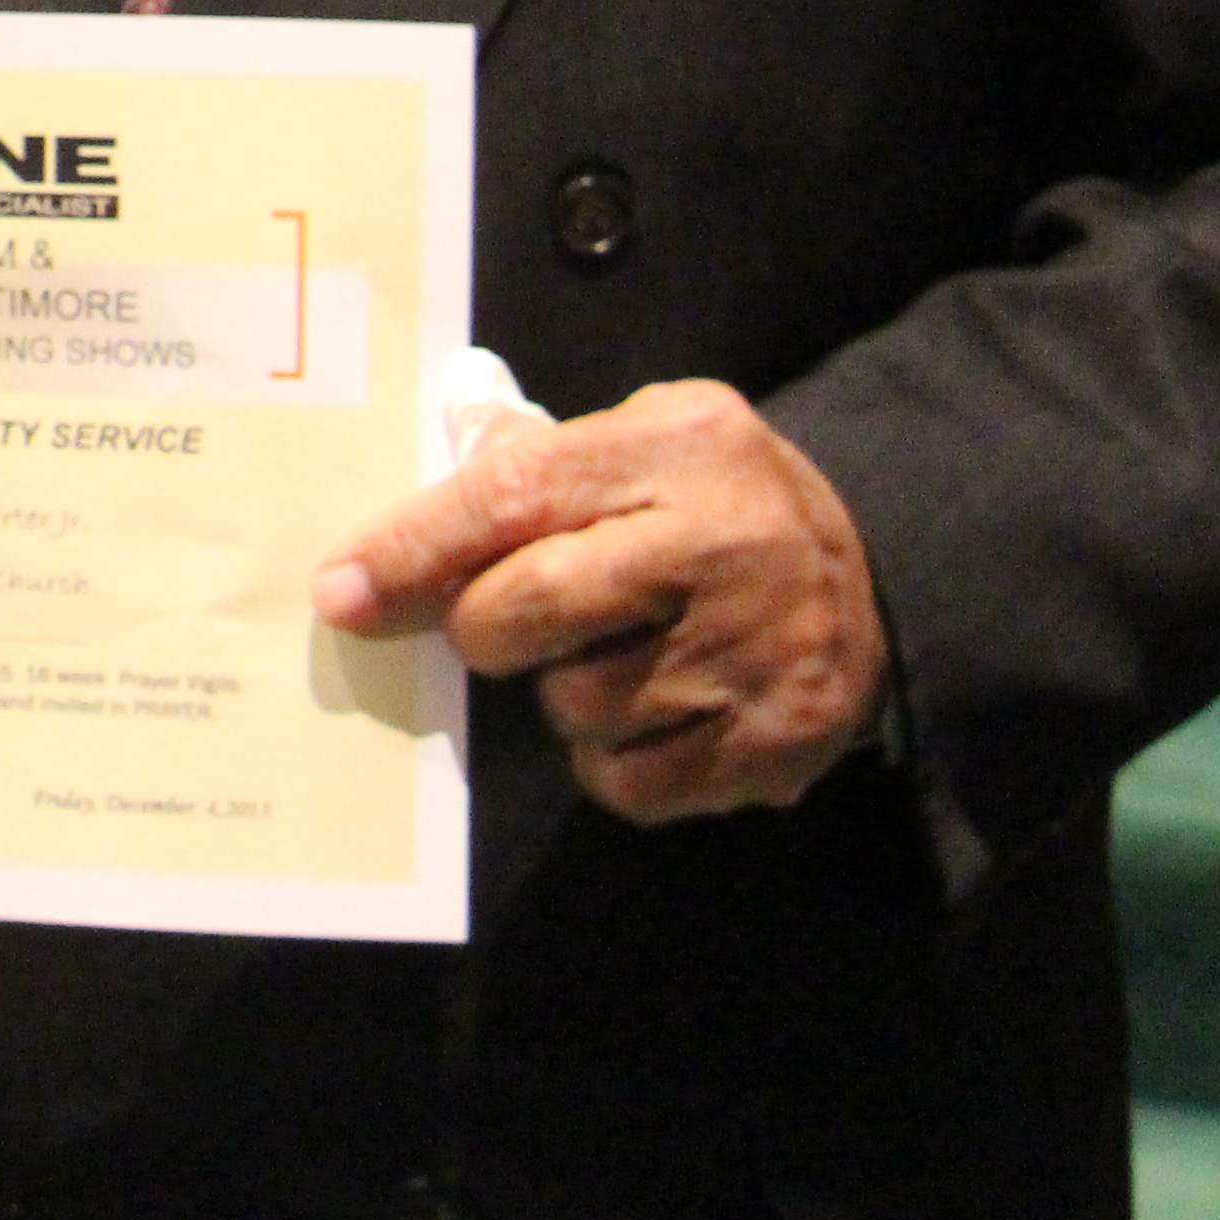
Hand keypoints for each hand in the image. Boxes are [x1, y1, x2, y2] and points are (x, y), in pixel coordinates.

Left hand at [310, 378, 886, 821]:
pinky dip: (612, 760)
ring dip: (561, 694)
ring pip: (572, 706)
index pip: (511, 495)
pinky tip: (653, 711)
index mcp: (679, 448)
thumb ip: (531, 463)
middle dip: (483, 626)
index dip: (411, 549)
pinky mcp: (774, 742)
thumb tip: (387, 546)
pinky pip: (627, 782)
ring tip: (616, 654)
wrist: (882, 577)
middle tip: (501, 621)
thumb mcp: (645, 437)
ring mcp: (753, 652)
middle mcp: (722, 545)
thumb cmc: (717, 500)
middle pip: (527, 609)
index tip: (338, 590)